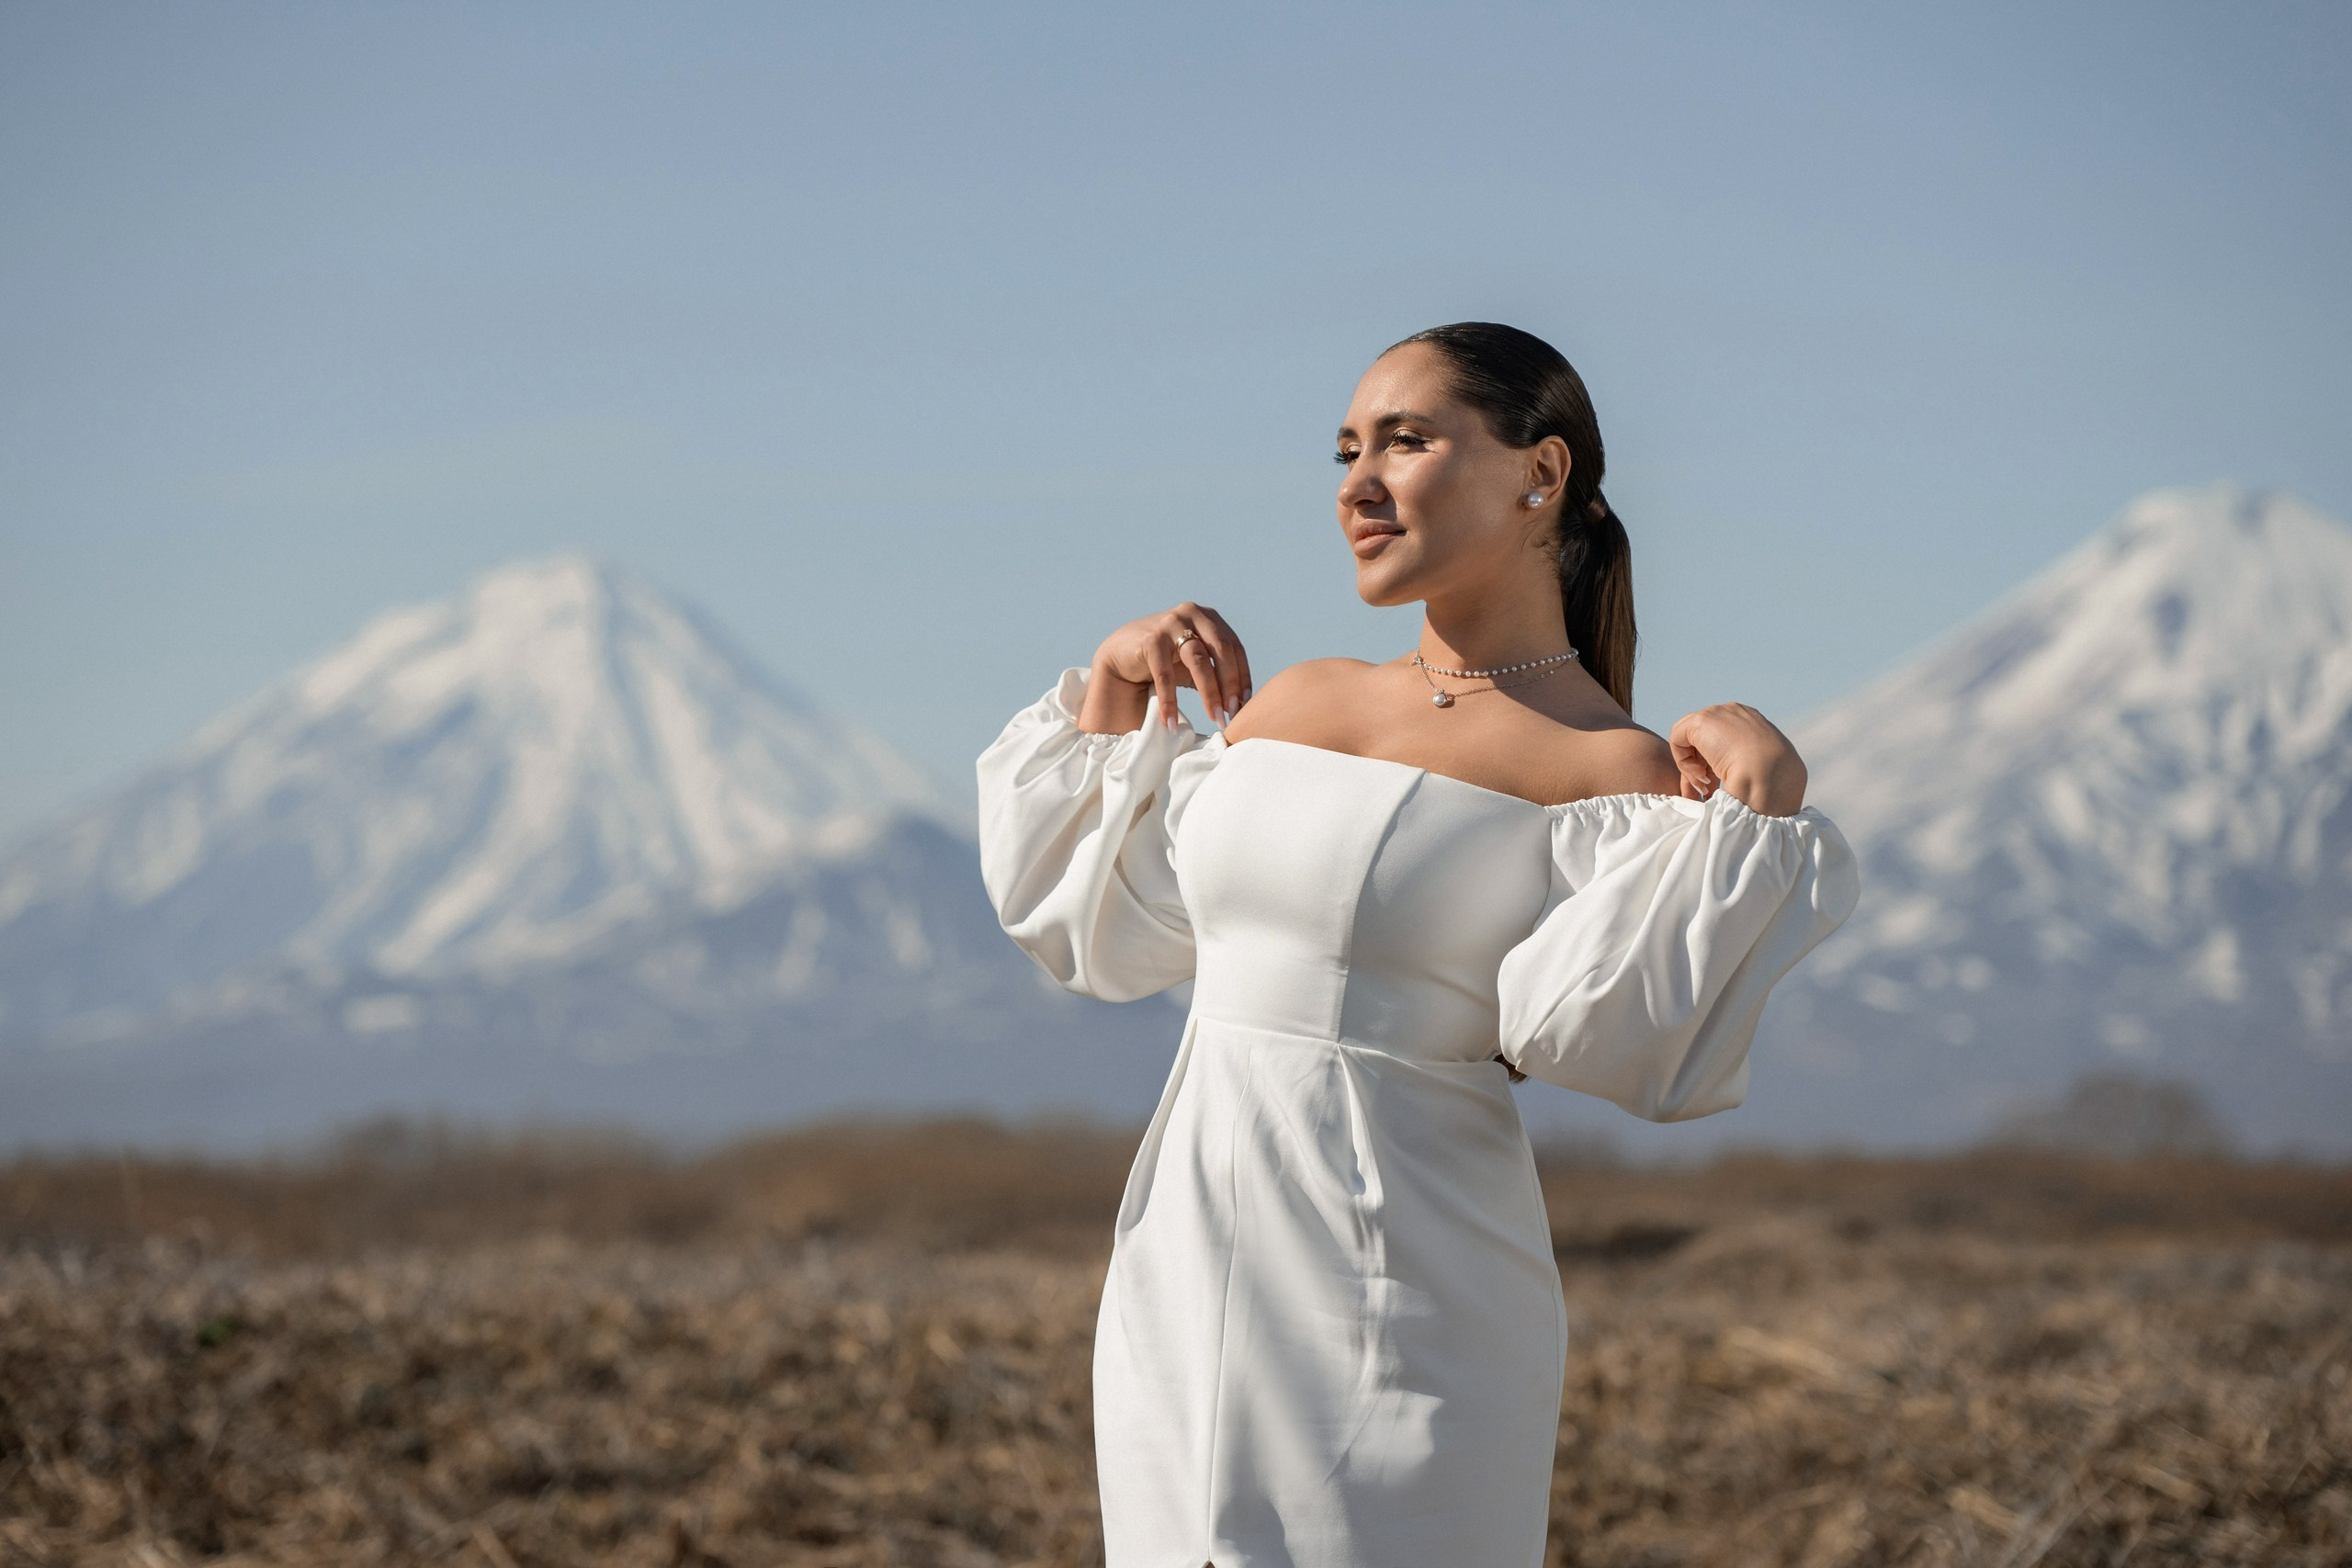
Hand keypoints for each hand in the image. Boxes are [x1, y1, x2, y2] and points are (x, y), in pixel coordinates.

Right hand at [1079, 602, 1253, 733]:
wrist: (1122, 655)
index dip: (1242, 677)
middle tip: (1231, 714)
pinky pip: (1165, 674)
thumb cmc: (1165, 661)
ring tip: (1215, 718)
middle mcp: (1193, 614)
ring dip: (1209, 693)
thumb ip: (1217, 673)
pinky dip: (1170, 701)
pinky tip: (1171, 722)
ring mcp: (1171, 623)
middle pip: (1221, 651)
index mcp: (1210, 618)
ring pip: (1198, 660)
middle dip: (1230, 685)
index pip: (1235, 648)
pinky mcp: (1150, 639)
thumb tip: (1244, 703)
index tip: (1245, 705)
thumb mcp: (1196, 663)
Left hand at [1667, 703, 1807, 815]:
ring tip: (1703, 790)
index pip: (1721, 741)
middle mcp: (1733, 714)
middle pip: (1702, 740)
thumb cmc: (1771, 781)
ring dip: (1692, 769)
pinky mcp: (1701, 721)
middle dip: (1697, 769)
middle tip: (1702, 793)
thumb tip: (1729, 775)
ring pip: (1689, 741)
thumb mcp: (1759, 770)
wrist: (1771, 773)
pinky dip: (1683, 762)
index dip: (1711, 767)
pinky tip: (1701, 778)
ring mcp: (1718, 714)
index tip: (1713, 789)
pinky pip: (1677, 740)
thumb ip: (1742, 765)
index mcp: (1750, 724)